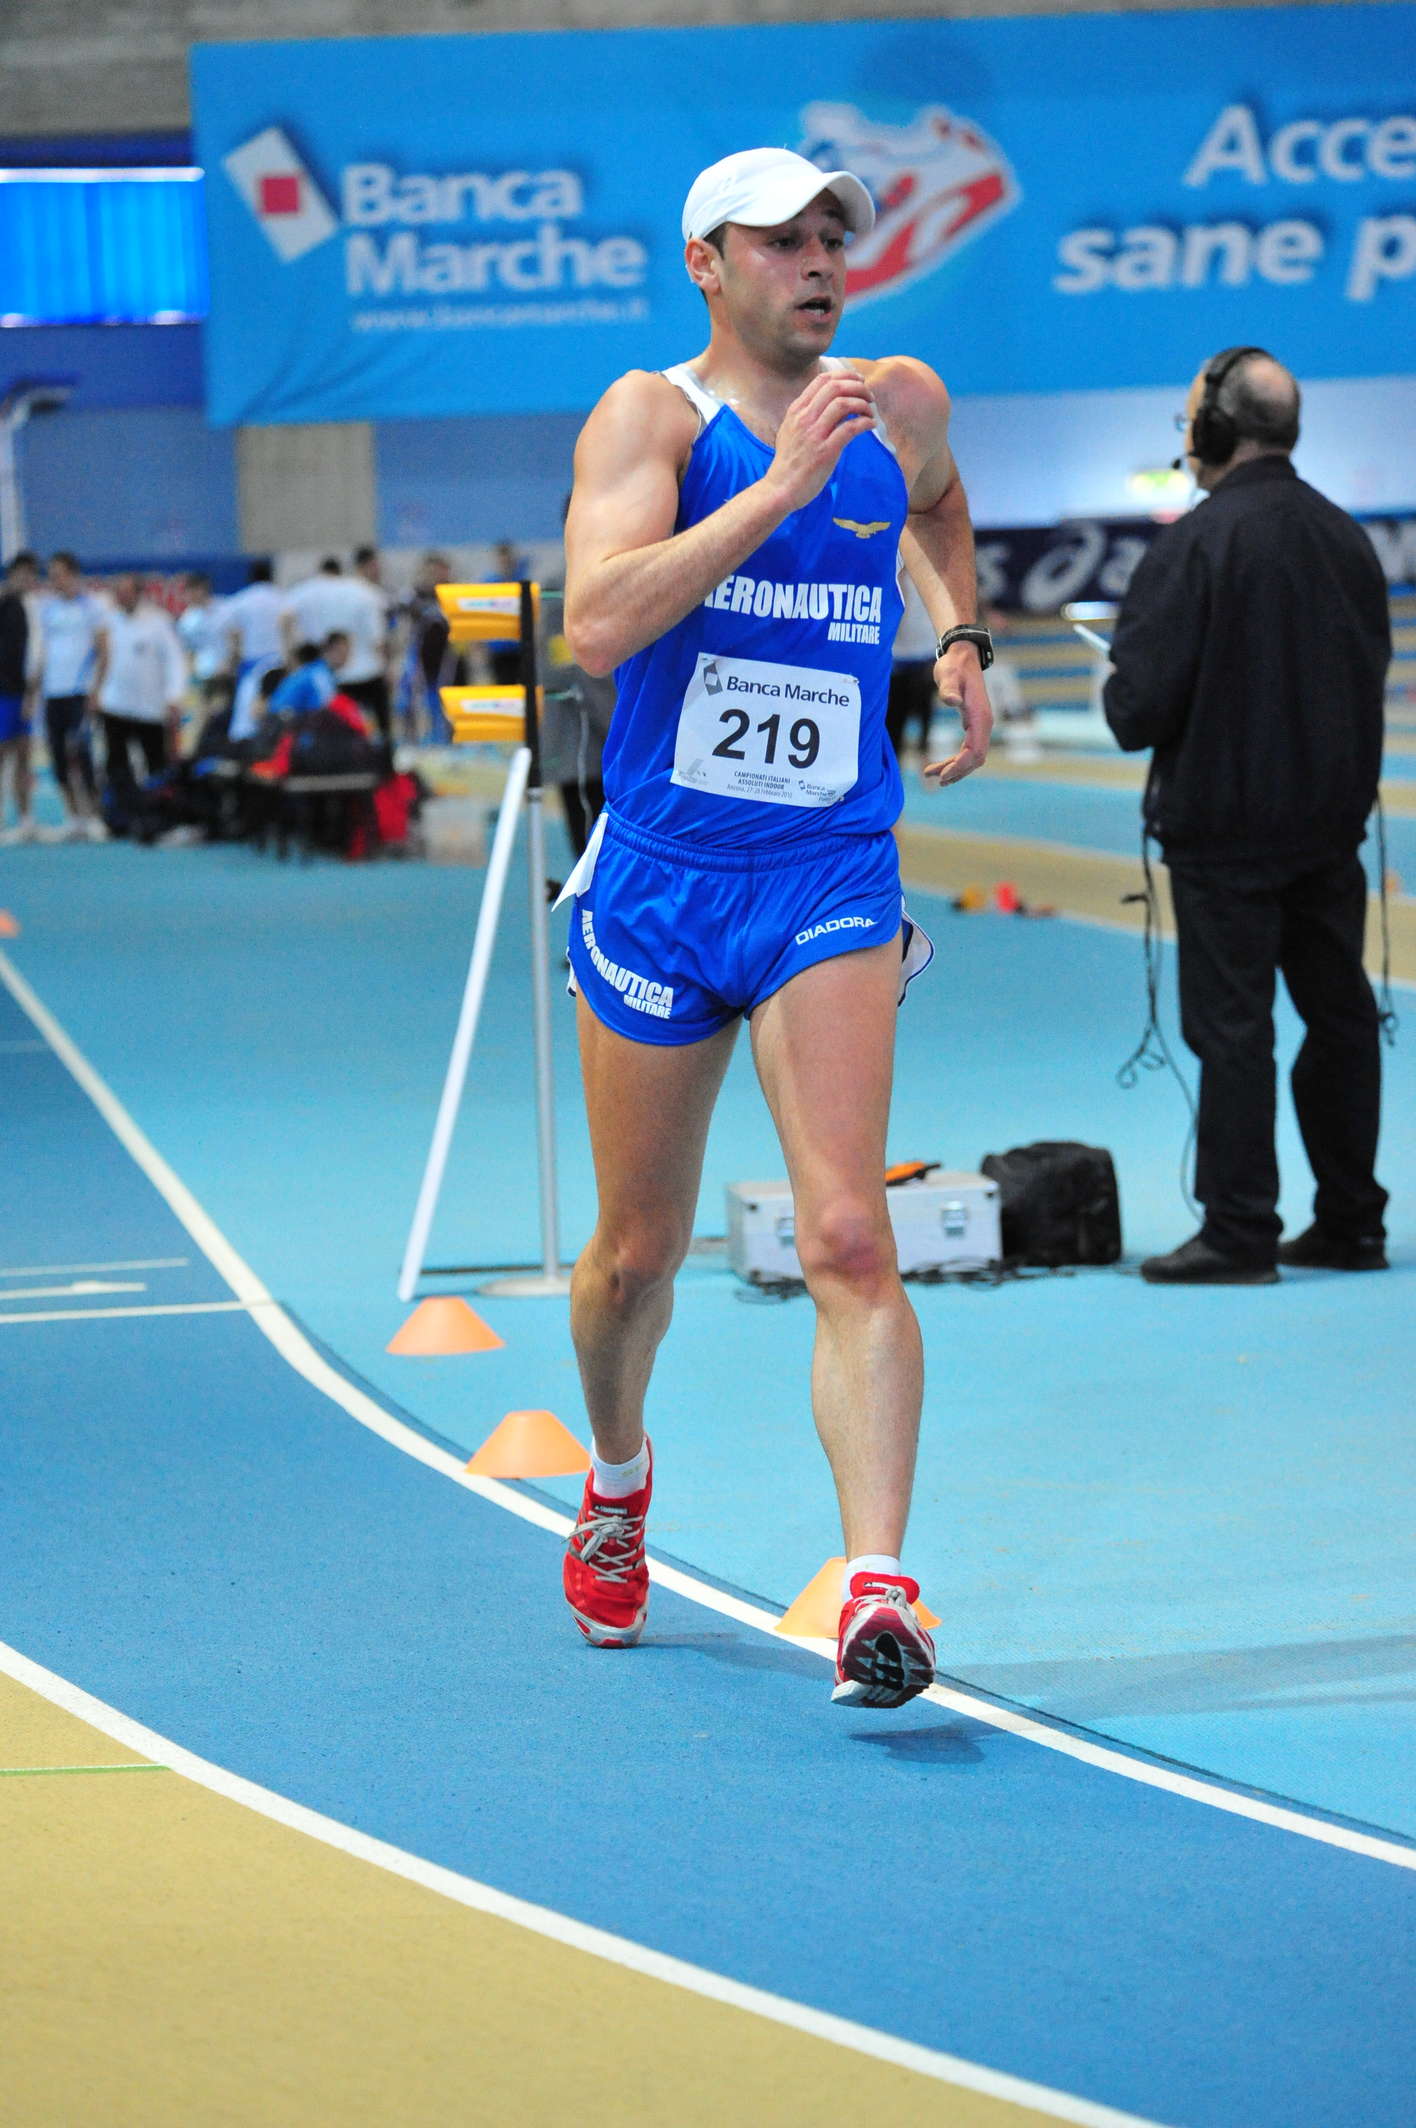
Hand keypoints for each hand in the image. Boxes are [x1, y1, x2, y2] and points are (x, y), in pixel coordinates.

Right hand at [764, 368, 876, 513]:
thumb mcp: (790, 430)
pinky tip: (870, 425)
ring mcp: (814, 434)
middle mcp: (804, 418)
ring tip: (870, 411)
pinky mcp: (825, 452)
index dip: (845, 376)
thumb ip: (805, 414)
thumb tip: (827, 403)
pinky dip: (864, 423)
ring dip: (863, 404)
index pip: (823, 380)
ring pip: (843, 404)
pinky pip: (850, 428)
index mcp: (797, 410)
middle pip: (835, 387)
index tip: (858, 382)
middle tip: (869, 397)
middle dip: (858, 387)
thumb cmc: (788, 462)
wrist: (780, 489)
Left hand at [923, 646, 991, 786]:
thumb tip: (951, 700)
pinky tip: (942, 765)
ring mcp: (981, 725)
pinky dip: (956, 760)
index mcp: (980, 717)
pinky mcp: (974, 724)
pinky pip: (969, 749)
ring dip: (955, 768)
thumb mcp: (948, 675)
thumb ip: (949, 689)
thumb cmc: (954, 666)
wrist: (962, 656)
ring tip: (932, 775)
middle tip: (935, 779)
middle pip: (975, 759)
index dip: (959, 766)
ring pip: (973, 757)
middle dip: (956, 771)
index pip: (974, 751)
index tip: (942, 775)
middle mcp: (984, 723)